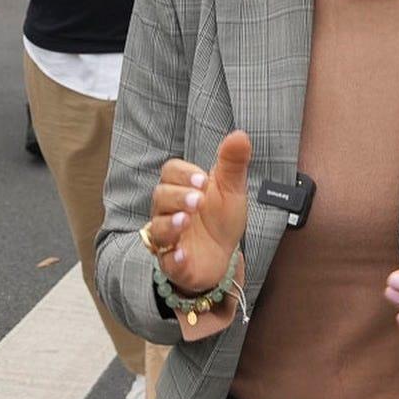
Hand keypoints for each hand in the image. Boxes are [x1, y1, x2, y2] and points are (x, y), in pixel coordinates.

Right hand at [143, 131, 251, 294]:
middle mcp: (169, 211)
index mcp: (181, 188)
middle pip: (160, 197)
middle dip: (178, 197)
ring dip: (170, 224)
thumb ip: (233, 163)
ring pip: (157, 228)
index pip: (170, 172)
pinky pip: (166, 260)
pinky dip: (173, 257)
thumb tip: (240, 135)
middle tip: (198, 200)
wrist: (223, 255)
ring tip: (187, 221)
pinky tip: (182, 253)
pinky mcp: (174, 263)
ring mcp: (169, 238)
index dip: (183, 174)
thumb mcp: (231, 189)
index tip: (202, 180)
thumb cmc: (220, 218)